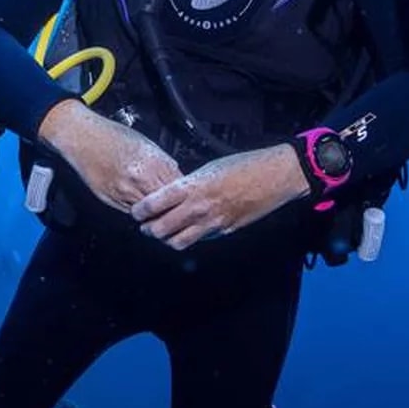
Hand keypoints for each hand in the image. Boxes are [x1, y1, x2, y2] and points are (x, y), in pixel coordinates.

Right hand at [38, 100, 180, 212]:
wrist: (84, 137)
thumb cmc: (114, 136)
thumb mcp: (146, 145)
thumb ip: (163, 164)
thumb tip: (176, 179)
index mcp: (152, 164)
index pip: (177, 190)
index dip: (184, 196)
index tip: (187, 198)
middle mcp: (139, 180)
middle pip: (165, 206)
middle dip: (172, 209)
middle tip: (175, 210)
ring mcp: (124, 191)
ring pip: (149, 213)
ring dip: (155, 214)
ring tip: (158, 210)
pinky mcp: (111, 199)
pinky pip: (131, 212)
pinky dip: (139, 211)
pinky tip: (139, 204)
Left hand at [130, 144, 310, 249]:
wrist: (273, 176)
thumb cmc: (242, 165)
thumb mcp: (209, 168)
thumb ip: (188, 184)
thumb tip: (171, 194)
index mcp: (191, 187)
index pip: (153, 204)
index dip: (139, 211)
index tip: (136, 211)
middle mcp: (198, 207)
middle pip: (160, 229)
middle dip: (148, 229)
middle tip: (145, 225)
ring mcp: (212, 222)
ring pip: (177, 242)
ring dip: (167, 239)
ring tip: (164, 233)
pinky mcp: (224, 231)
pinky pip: (200, 239)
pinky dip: (189, 238)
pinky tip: (189, 230)